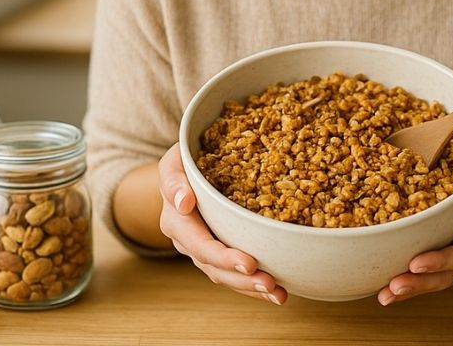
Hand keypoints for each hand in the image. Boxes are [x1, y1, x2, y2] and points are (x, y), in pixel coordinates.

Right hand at [157, 145, 287, 304]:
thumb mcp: (176, 160)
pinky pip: (233, 275)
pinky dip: (253, 285)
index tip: (248, 262)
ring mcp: (201, 250)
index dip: (222, 255)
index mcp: (175, 219)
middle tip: (269, 282)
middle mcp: (186, 240)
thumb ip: (174, 179)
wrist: (189, 167)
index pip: (198, 243)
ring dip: (250, 287)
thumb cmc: (187, 158)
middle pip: (213, 266)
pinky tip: (278, 292)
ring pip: (223, 276)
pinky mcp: (216, 254)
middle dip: (241, 277)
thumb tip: (183, 202)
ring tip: (278, 292)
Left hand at [376, 156, 452, 305]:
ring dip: (412, 289)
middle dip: (422, 282)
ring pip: (438, 280)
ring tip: (386, 295)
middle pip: (450, 274)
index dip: (442, 260)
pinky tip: (385, 292)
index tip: (416, 264)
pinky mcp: (447, 260)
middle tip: (395, 285)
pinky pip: (430, 275)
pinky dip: (410, 284)